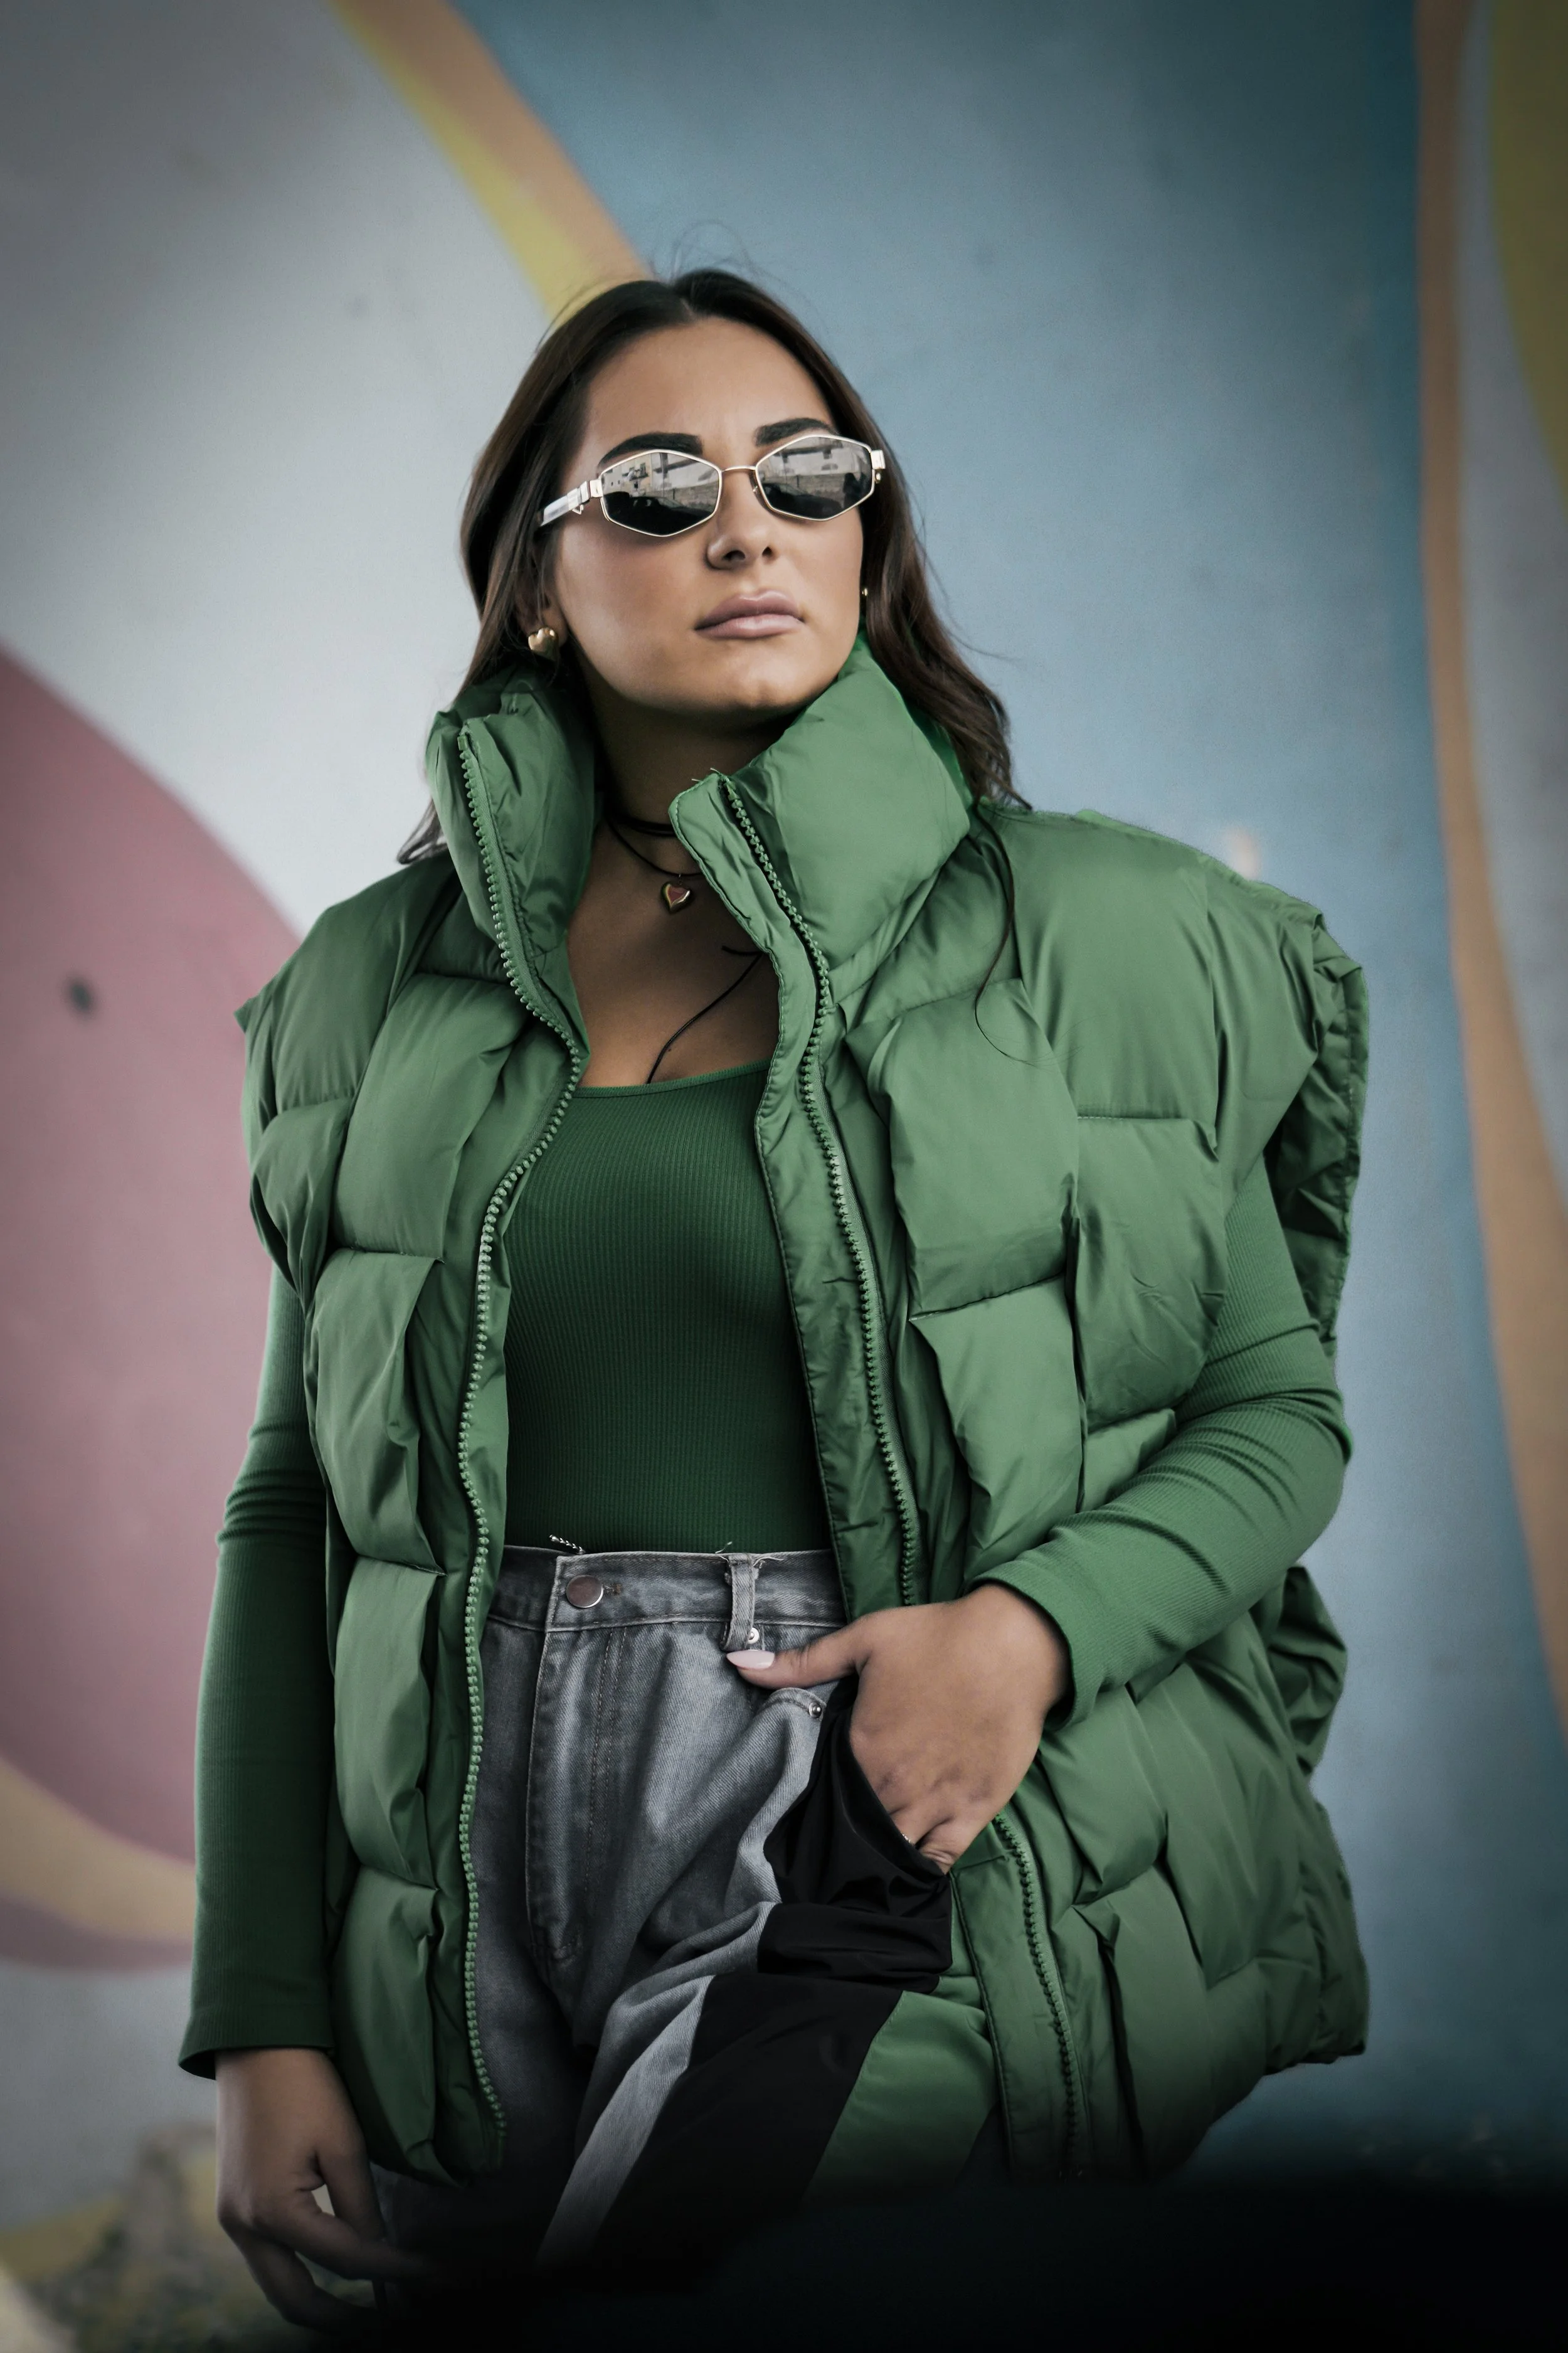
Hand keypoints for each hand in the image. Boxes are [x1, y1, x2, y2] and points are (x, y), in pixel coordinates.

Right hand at [215, 2046, 427, 2329]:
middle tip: (384, 2318)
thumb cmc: (304, 2083)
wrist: (255, 2042)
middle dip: (338, 2317)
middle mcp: (243, 2226)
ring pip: (274, 2285)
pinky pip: (264, 2258)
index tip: (429, 2272)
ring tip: (360, 2305)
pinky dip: (296, 2272)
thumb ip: (359, 2205)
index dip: (392, 2268)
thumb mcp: (343, 2143)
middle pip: (293, 2299)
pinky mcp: (230, 2206)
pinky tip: (327, 2268)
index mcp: (272, 2212)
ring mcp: (231, 2219)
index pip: (345, 2258)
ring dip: (314, 2301)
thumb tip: (376, 2249)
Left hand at [728, 1583, 1068, 1869]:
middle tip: (825, 1851)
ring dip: (874, 1862)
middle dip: (839, 1841)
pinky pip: (941, 1861)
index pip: (823, 1797)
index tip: (802, 1818)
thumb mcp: (862, 1640)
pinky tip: (903, 1877)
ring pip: (891, 1853)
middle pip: (854, 1832)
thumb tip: (735, 1663)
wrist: (1013, 1645)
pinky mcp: (975, 1811)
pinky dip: (920, 1871)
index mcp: (862, 1749)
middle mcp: (895, 1786)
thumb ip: (800, 1663)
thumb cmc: (936, 1637)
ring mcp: (936, 1804)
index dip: (813, 1807)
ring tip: (855, 1874)